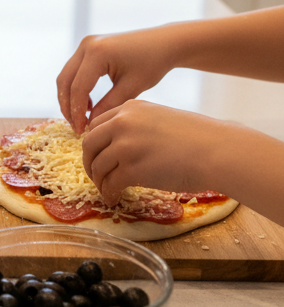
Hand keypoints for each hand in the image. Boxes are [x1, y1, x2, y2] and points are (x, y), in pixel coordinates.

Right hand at [57, 26, 178, 134]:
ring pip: (66, 76)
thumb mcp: (131, 88)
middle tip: (76, 127)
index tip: (80, 130)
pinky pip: (74, 71)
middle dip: (67, 106)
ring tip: (82, 118)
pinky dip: (76, 88)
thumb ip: (108, 106)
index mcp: (97, 53)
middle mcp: (87, 45)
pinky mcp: (88, 47)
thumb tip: (89, 124)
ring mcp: (86, 44)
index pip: (78, 88)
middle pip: (65, 81)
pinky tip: (89, 104)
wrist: (163, 42)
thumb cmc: (152, 63)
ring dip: (70, 98)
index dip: (77, 112)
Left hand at [81, 100, 223, 204]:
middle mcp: (123, 123)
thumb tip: (121, 145)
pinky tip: (114, 198)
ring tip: (108, 190)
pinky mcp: (131, 169)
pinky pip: (110, 184)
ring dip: (100, 181)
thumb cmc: (198, 137)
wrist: (216, 151)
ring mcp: (125, 146)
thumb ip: (138, 126)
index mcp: (130, 109)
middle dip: (90, 163)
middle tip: (96, 176)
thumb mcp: (161, 118)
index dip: (95, 143)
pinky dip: (109, 193)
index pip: (97, 125)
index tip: (98, 155)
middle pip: (89, 145)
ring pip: (97, 166)